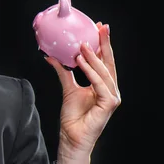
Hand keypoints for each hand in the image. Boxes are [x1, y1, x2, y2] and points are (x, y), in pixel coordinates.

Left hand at [44, 22, 121, 163]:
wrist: (72, 136)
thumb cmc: (73, 116)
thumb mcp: (67, 88)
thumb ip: (63, 72)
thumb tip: (51, 56)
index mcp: (102, 84)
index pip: (104, 60)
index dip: (102, 44)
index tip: (98, 27)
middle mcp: (110, 89)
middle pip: (109, 62)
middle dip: (105, 44)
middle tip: (101, 28)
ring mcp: (111, 96)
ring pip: (104, 72)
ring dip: (93, 58)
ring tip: (83, 45)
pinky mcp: (109, 104)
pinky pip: (99, 84)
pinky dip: (91, 73)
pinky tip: (81, 63)